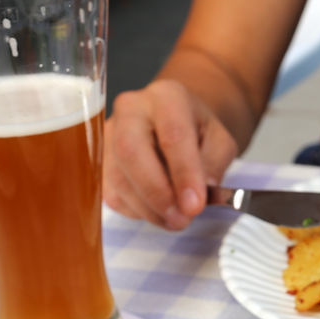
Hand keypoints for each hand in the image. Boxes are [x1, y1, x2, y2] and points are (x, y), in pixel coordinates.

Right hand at [103, 80, 237, 230]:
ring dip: (148, 209)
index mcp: (167, 97)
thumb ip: (213, 166)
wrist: (175, 123)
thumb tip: (196, 196)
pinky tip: (157, 211)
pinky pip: (112, 193)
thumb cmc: (197, 132)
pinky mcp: (99, 161)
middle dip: (157, 193)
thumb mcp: (220, 142)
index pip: (173, 134)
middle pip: (131, 151)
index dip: (184, 174)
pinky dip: (136, 211)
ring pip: (119, 178)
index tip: (195, 206)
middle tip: (181, 219)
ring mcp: (109, 134)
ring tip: (176, 220)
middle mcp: (131, 109)